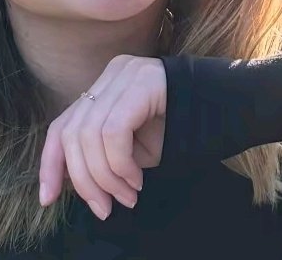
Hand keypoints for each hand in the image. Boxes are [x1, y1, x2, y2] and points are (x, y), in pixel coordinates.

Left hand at [39, 55, 166, 219]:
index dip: (51, 164)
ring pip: (90, 136)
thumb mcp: (133, 147)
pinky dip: (119, 164)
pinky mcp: (142, 82)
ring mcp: (126, 74)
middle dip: (83, 180)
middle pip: (73, 133)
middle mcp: (111, 74)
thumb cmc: (181, 129)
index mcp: (104, 87)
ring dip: (106, 177)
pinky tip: (136, 180)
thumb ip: (102, 155)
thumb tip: (73, 184)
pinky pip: (113, 132)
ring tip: (128, 196)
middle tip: (105, 208)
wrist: (232, 106)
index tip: (48, 199)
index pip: (62, 125)